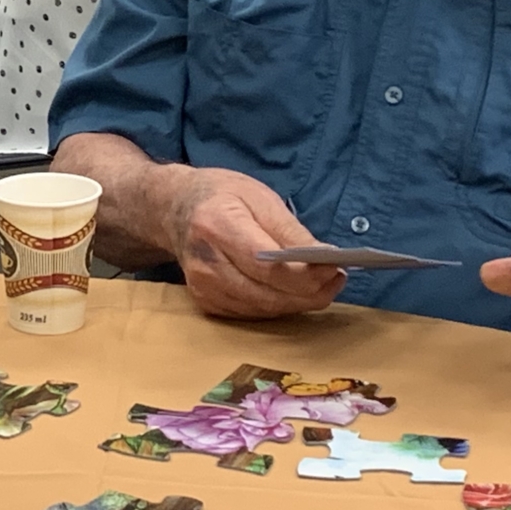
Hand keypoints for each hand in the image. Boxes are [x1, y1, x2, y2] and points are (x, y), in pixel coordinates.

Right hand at [173, 169, 346, 319]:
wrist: (174, 208)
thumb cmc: (221, 196)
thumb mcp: (259, 197)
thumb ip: (290, 230)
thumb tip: (325, 258)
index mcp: (216, 225)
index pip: (266, 265)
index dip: (304, 274)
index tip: (335, 269)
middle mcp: (204, 262)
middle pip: (266, 293)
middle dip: (309, 292)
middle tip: (337, 279)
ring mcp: (202, 287)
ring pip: (263, 309)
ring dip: (298, 302)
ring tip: (323, 284)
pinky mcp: (205, 302)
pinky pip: (252, 313)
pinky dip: (278, 305)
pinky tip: (294, 291)